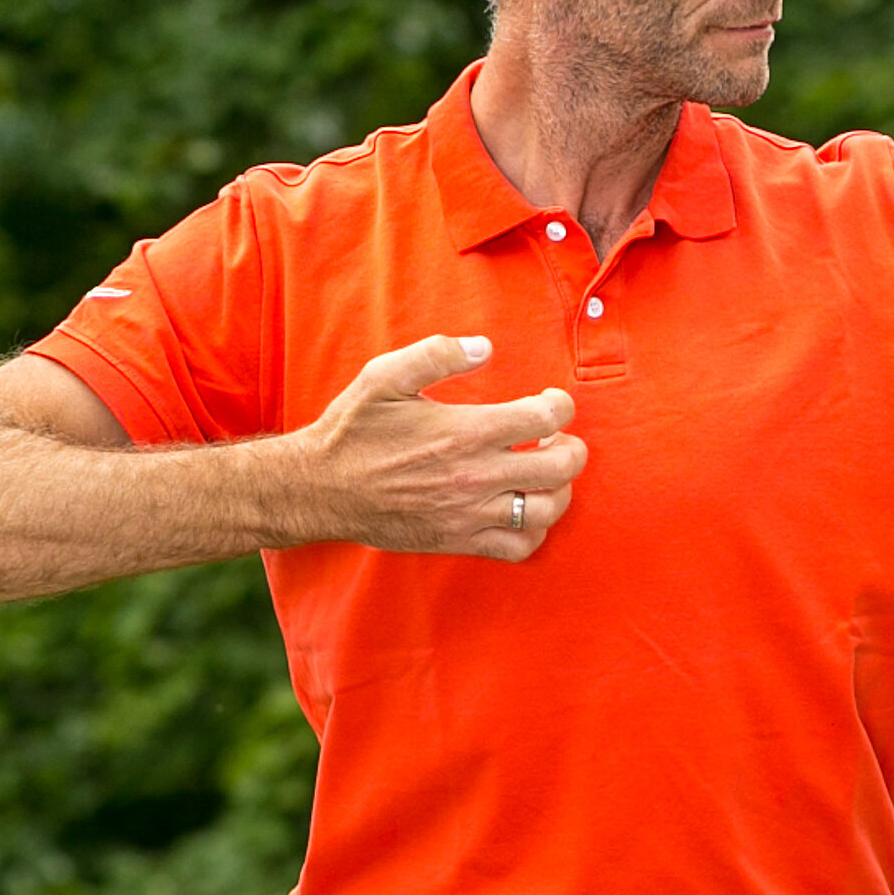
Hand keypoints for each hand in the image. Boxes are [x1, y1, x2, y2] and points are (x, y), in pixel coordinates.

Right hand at [283, 335, 584, 560]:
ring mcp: (470, 514)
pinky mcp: (460, 541)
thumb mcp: (385, 376)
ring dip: (560, 488)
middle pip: (561, 467)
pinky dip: (536, 530)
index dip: (560, 404)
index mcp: (464, 432)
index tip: (550, 400)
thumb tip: (484, 347)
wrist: (321, 489)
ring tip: (544, 471)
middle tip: (557, 437)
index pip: (546, 418)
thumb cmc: (354, 430)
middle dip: (572, 447)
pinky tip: (524, 507)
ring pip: (548, 510)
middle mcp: (476, 476)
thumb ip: (436, 354)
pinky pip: (520, 547)